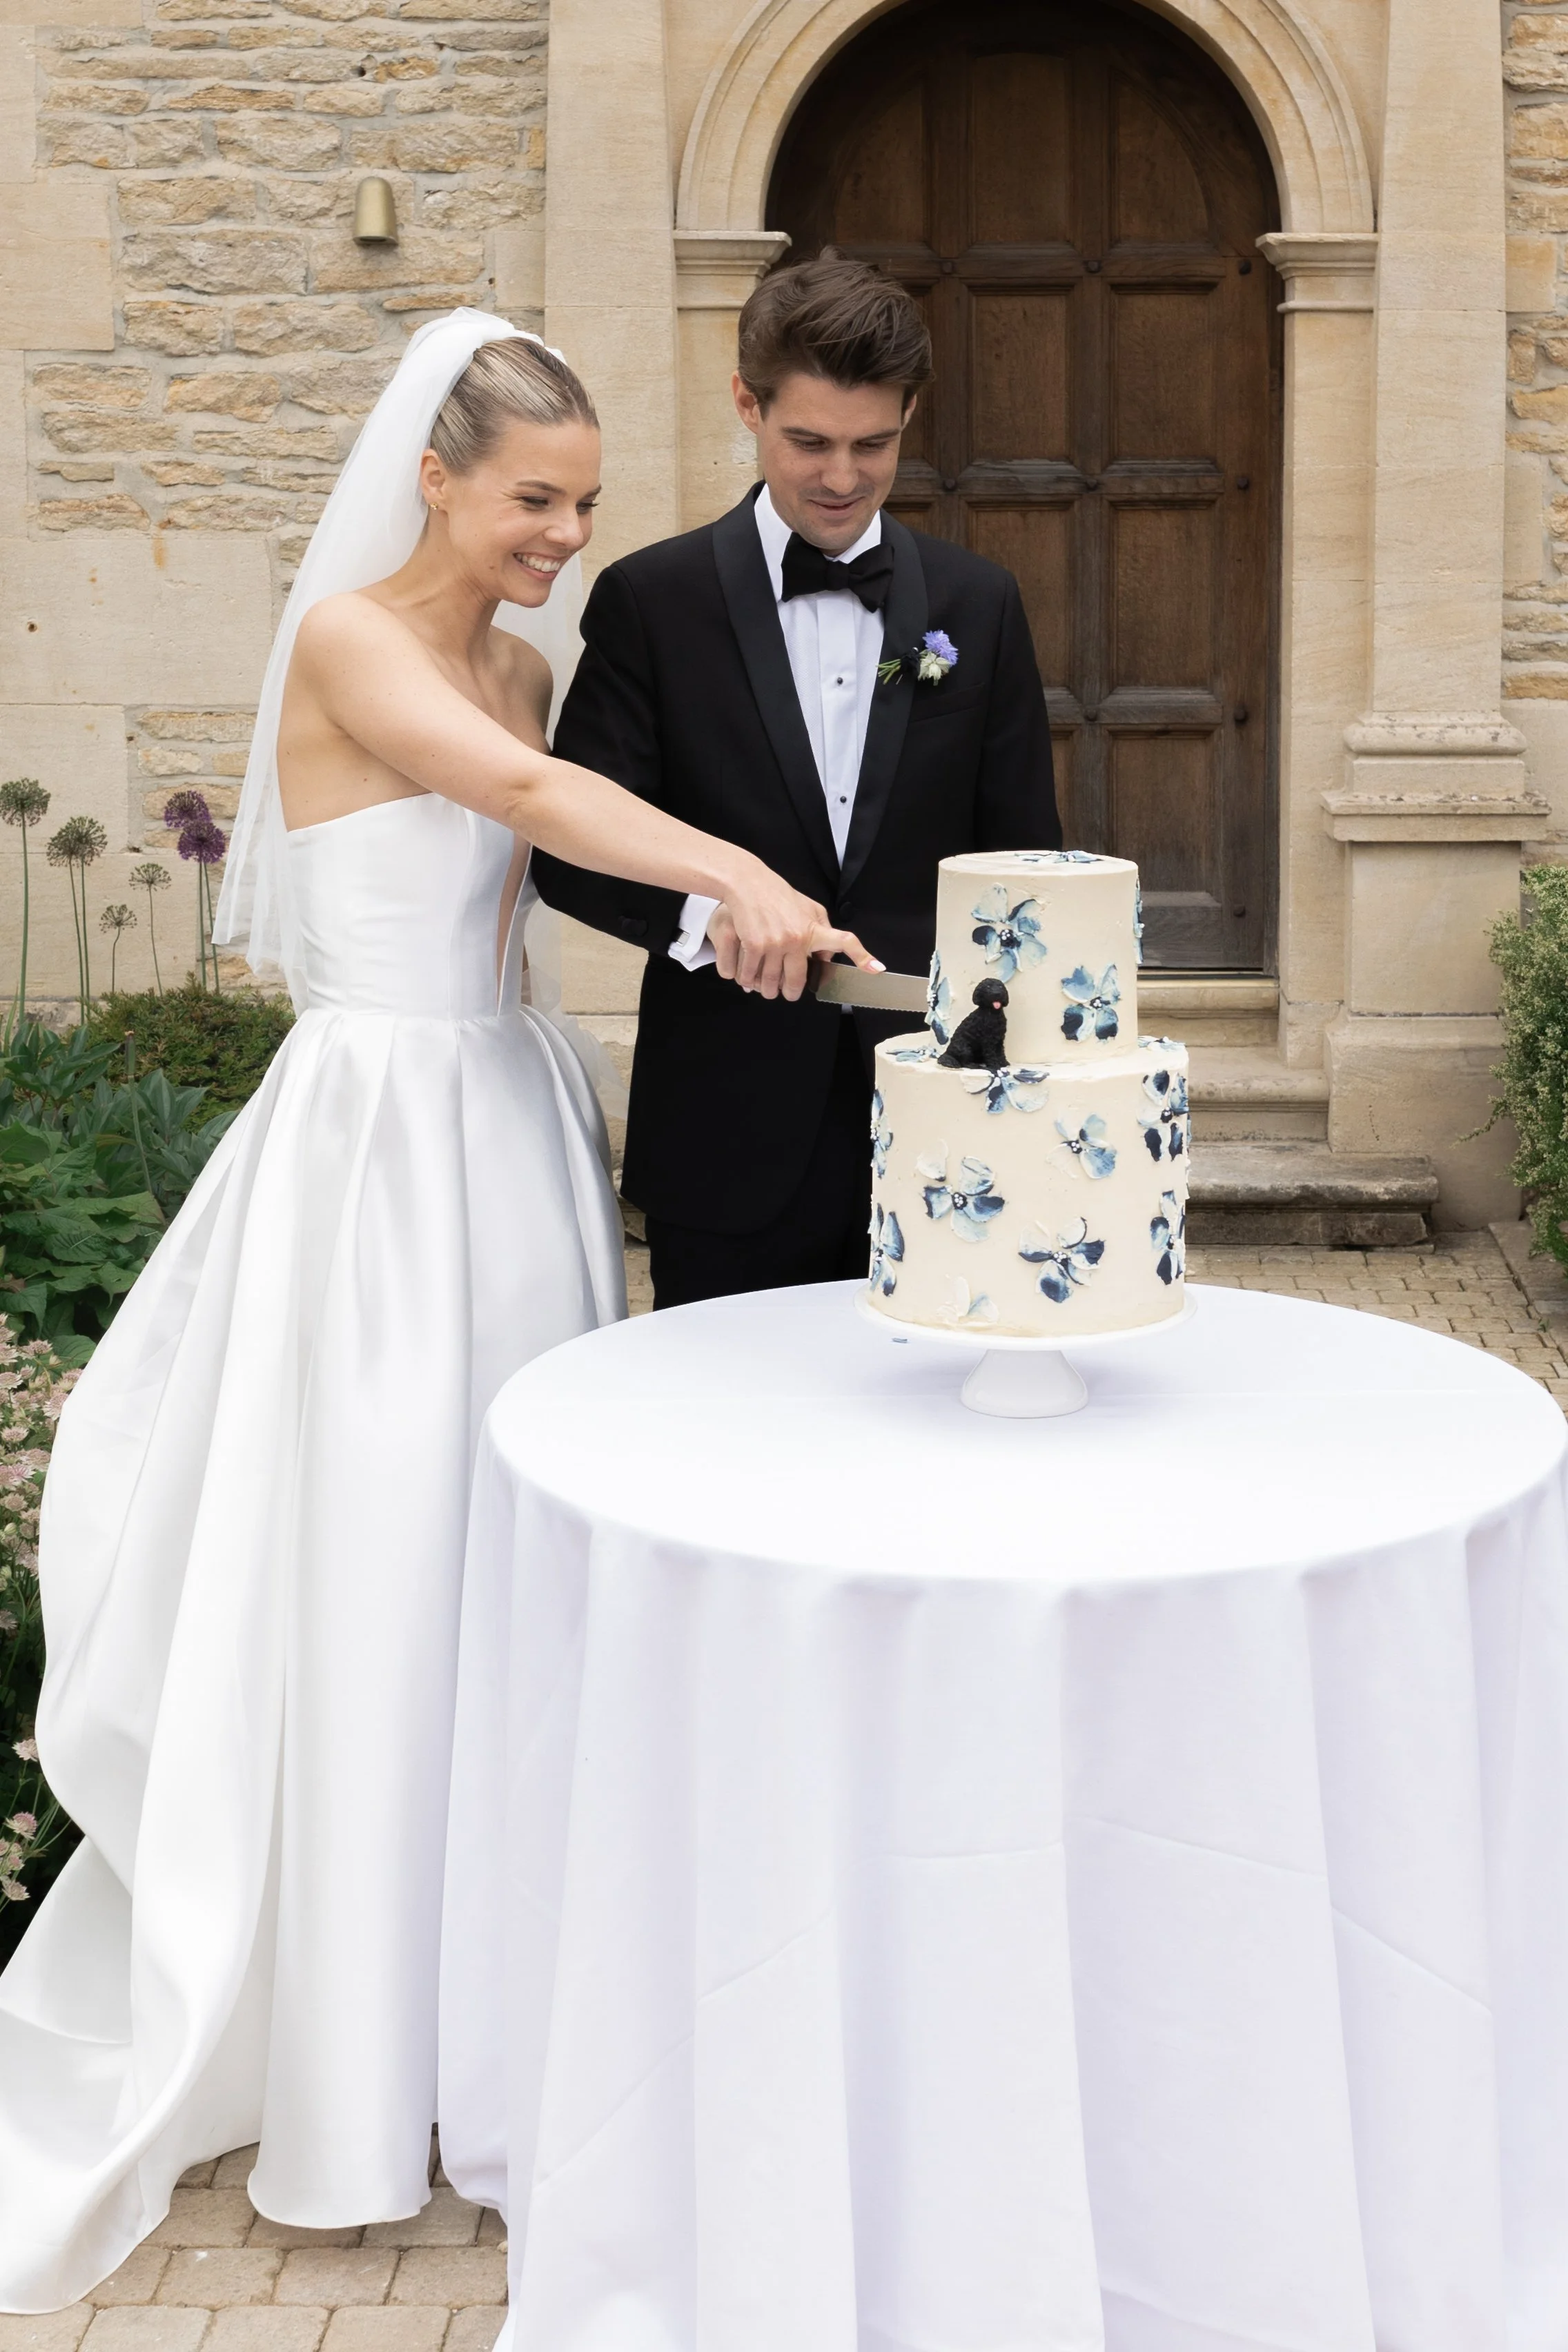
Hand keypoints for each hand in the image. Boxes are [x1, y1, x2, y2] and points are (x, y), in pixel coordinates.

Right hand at [706, 871, 882, 1001]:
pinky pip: (752, 975)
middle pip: (797, 981)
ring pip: (772, 982)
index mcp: (814, 929)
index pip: (844, 941)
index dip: (861, 956)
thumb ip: (823, 930)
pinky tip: (747, 979)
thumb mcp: (809, 908)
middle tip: (787, 993)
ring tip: (765, 989)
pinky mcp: (756, 945)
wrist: (748, 883)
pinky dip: (748, 981)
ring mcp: (776, 943)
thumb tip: (828, 957)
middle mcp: (798, 939)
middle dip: (790, 993)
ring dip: (767, 990)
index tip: (876, 969)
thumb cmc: (778, 895)